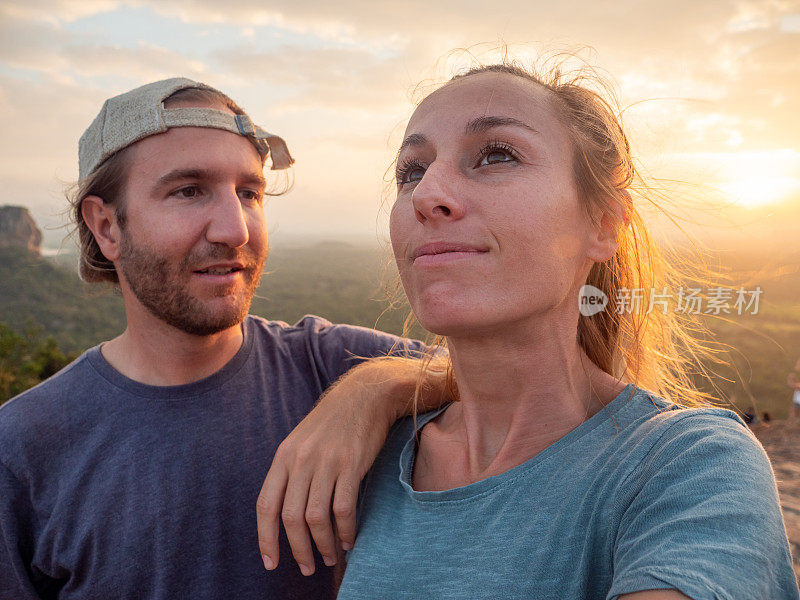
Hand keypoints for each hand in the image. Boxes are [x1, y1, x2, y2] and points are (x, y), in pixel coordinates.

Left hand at [256, 364, 402, 575]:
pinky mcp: (351, 464)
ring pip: (316, 518)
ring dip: (323, 544)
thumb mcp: (301, 441)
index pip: (266, 505)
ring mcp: (326, 462)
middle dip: (297, 550)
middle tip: (306, 568)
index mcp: (284, 456)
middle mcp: (301, 460)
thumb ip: (291, 471)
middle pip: (291, 518)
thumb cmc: (333, 422)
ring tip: (329, 557)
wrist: (364, 395)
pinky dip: (345, 530)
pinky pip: (343, 508)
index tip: (270, 562)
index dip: (265, 538)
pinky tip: (348, 539)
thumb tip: (284, 512)